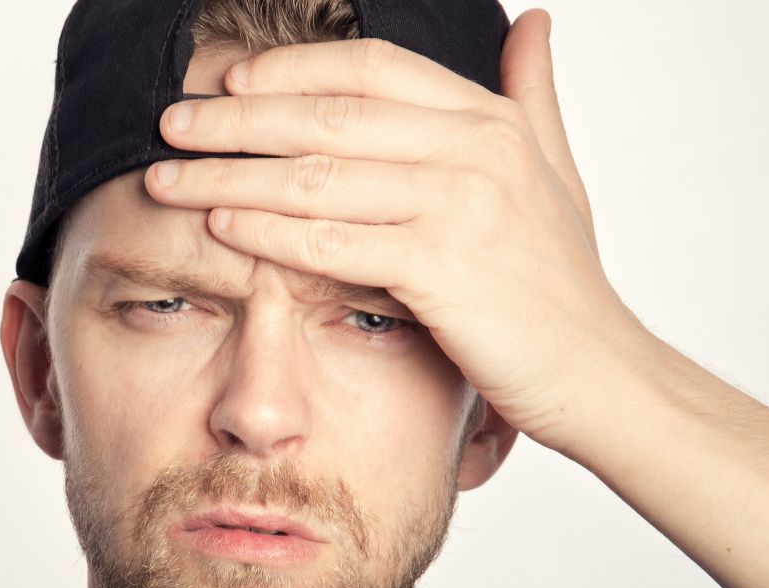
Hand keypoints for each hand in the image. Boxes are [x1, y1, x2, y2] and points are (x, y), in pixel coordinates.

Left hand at [146, 9, 650, 448]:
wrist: (600, 372)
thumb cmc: (563, 283)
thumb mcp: (555, 172)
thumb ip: (531, 96)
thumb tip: (531, 22)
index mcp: (490, 118)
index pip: (370, 68)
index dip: (291, 68)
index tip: (228, 80)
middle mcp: (476, 149)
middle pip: (327, 114)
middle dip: (236, 118)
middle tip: (170, 123)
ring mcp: (460, 206)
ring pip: (315, 176)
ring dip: (229, 175)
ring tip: (168, 178)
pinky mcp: (442, 269)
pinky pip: (332, 241)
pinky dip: (267, 231)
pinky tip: (219, 227)